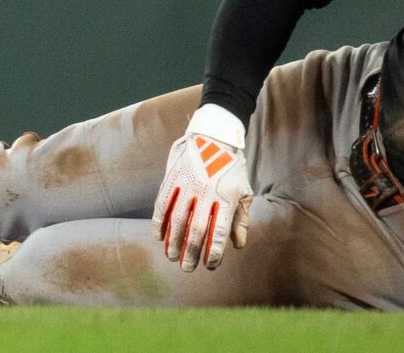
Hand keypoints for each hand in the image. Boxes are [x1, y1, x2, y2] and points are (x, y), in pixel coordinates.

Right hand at [156, 106, 253, 271]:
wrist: (212, 135)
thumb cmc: (232, 167)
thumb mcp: (244, 192)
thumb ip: (241, 219)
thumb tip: (237, 245)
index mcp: (225, 199)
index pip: (219, 233)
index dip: (214, 253)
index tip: (210, 266)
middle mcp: (204, 194)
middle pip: (195, 230)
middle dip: (191, 252)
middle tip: (187, 268)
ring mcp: (186, 185)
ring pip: (176, 220)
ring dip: (173, 241)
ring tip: (172, 256)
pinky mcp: (172, 178)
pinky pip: (162, 204)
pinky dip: (159, 222)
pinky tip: (158, 235)